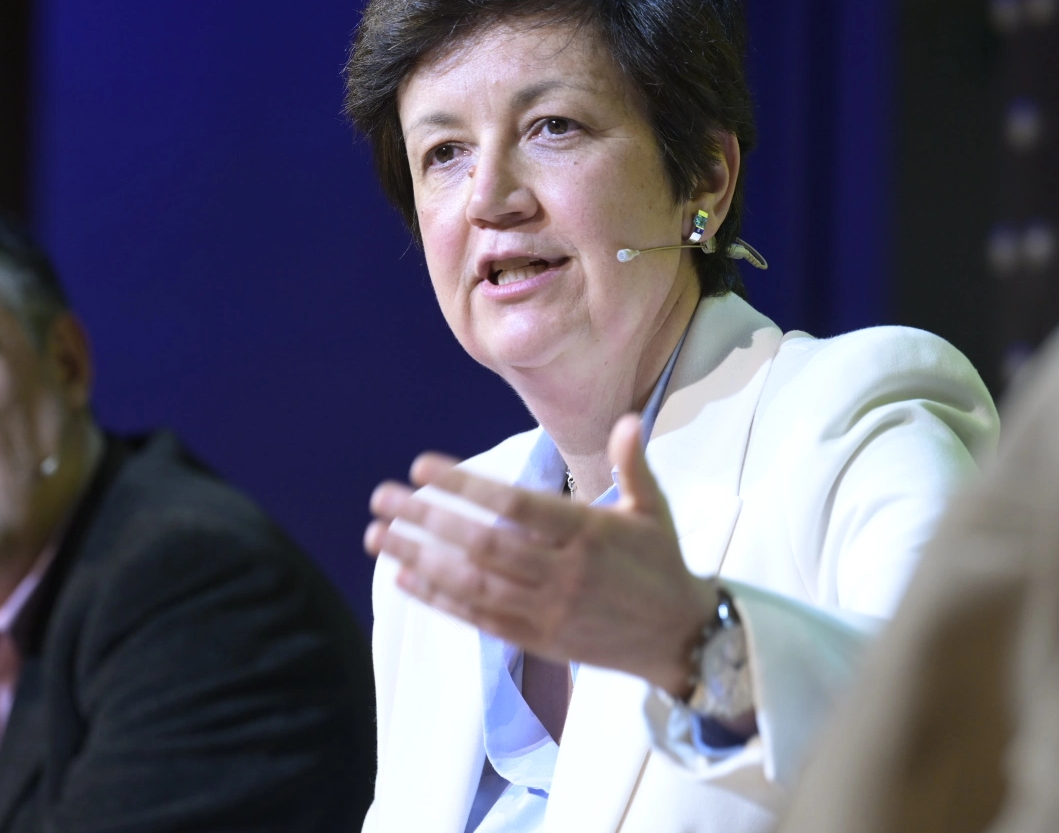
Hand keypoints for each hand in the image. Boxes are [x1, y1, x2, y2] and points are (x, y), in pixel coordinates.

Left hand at [365, 413, 715, 694]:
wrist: (680, 636)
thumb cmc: (662, 564)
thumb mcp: (653, 509)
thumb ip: (632, 463)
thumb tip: (626, 418)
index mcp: (589, 532)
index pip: (515, 505)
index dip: (466, 486)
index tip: (422, 467)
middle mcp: (565, 572)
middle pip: (483, 544)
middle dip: (428, 519)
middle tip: (382, 496)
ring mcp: (549, 610)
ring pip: (473, 584)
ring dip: (420, 558)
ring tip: (377, 536)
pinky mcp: (540, 640)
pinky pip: (480, 618)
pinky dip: (440, 600)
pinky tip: (406, 577)